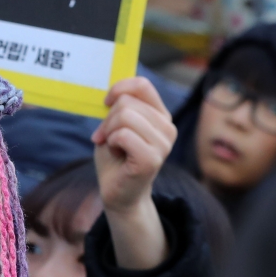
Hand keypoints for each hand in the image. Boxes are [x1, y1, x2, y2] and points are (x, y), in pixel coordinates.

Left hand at [92, 77, 176, 269]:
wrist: (117, 191)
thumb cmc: (116, 156)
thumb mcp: (116, 124)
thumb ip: (121, 105)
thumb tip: (115, 92)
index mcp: (161, 115)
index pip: (142, 85)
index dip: (118, 89)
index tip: (107, 103)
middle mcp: (168, 128)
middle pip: (127, 102)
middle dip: (108, 119)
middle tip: (107, 137)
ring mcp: (164, 144)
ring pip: (124, 116)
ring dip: (109, 131)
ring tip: (114, 146)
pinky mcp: (152, 159)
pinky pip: (123, 135)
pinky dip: (111, 142)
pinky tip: (118, 154)